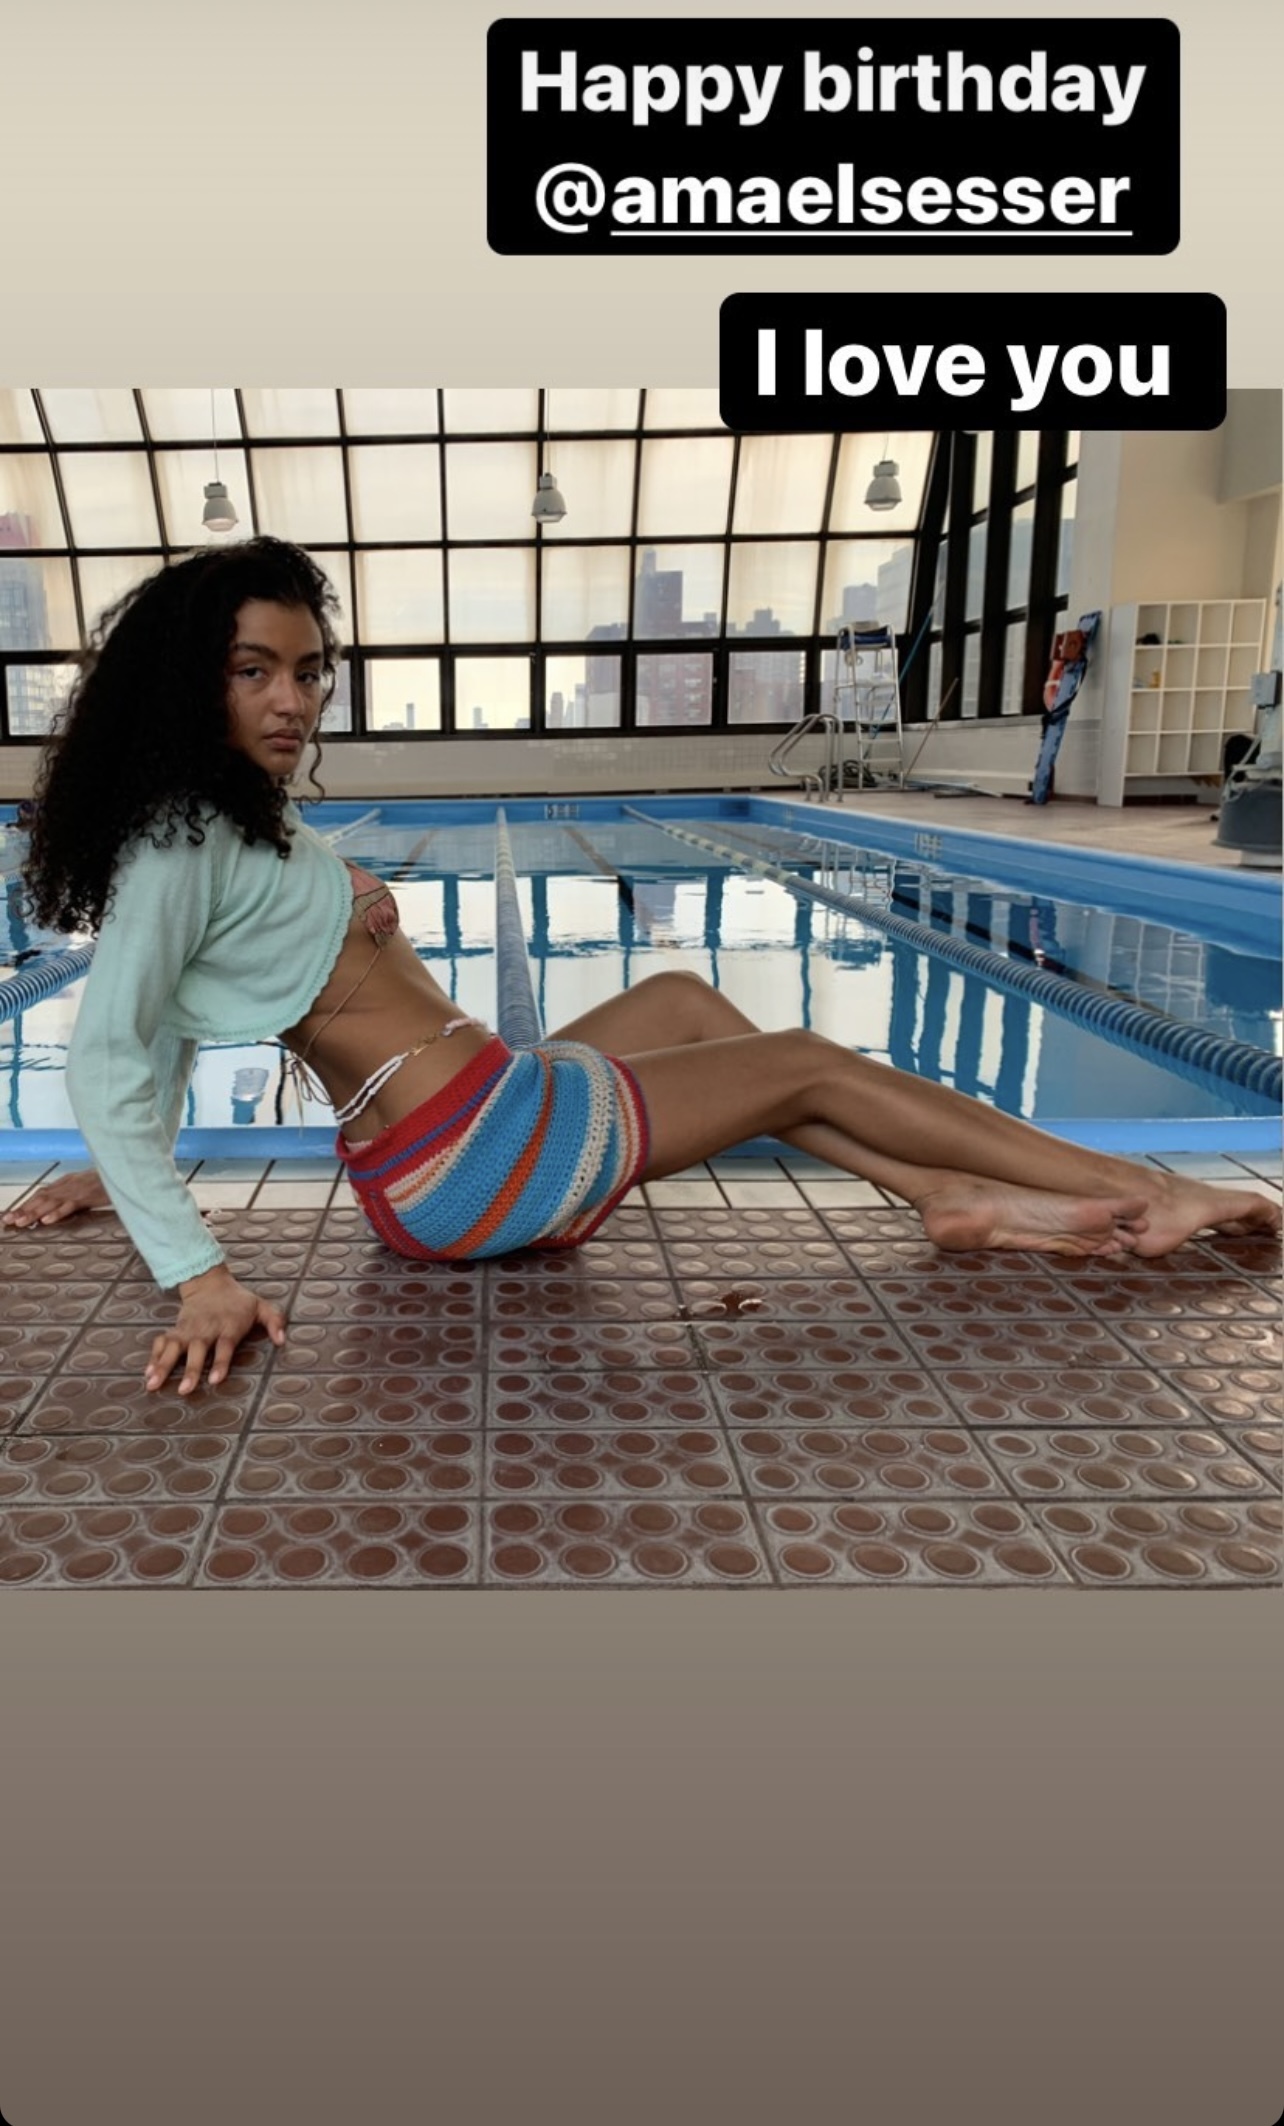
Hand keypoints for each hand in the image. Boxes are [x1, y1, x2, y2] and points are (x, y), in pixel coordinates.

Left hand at [2, 1169, 110, 1228]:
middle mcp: (69, 1184)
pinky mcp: (89, 1195)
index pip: (43, 1193)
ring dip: (34, 1212)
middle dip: (24, 1209)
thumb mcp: (91, 1187)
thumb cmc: (112, 1181)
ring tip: (20, 1222)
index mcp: (69, 1182)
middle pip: (42, 1197)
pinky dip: (57, 1212)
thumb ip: (76, 1196)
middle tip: (8, 1221)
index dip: (27, 1204)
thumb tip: (62, 1209)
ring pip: (51, 1202)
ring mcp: (78, 1189)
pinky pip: (70, 1205)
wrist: (126, 1170)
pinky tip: (46, 1221)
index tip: (12, 1214)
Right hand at [145, 1266, 286, 1395]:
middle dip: (191, 1370)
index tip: (214, 1380)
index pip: (225, 1346)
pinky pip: (162, 1343)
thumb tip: (282, 1340)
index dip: (221, 1363)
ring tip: (152, 1384)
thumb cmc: (239, 1302)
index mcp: (228, 1326)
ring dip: (163, 1366)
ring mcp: (188, 1330)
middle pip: (197, 1350)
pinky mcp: (176, 1330)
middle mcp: (206, 1329)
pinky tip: (147, 1374)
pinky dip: (153, 1358)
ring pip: (174, 1348)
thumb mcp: (261, 1306)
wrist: (209, 1282)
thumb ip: (275, 1321)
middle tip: (184, 1390)